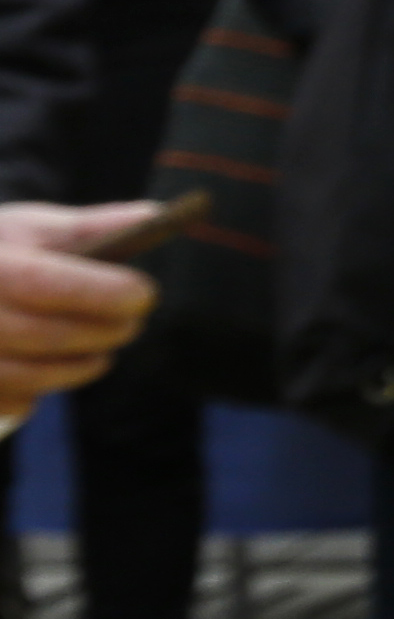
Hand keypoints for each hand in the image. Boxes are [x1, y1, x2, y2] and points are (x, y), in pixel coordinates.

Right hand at [0, 201, 160, 427]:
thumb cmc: (1, 254)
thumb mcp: (31, 230)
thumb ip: (89, 227)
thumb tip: (154, 216)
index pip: (40, 282)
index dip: (98, 293)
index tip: (144, 295)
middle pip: (40, 334)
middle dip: (100, 332)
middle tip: (132, 325)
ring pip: (27, 376)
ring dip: (78, 367)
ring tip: (101, 351)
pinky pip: (10, 402)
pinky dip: (38, 391)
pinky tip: (50, 368)